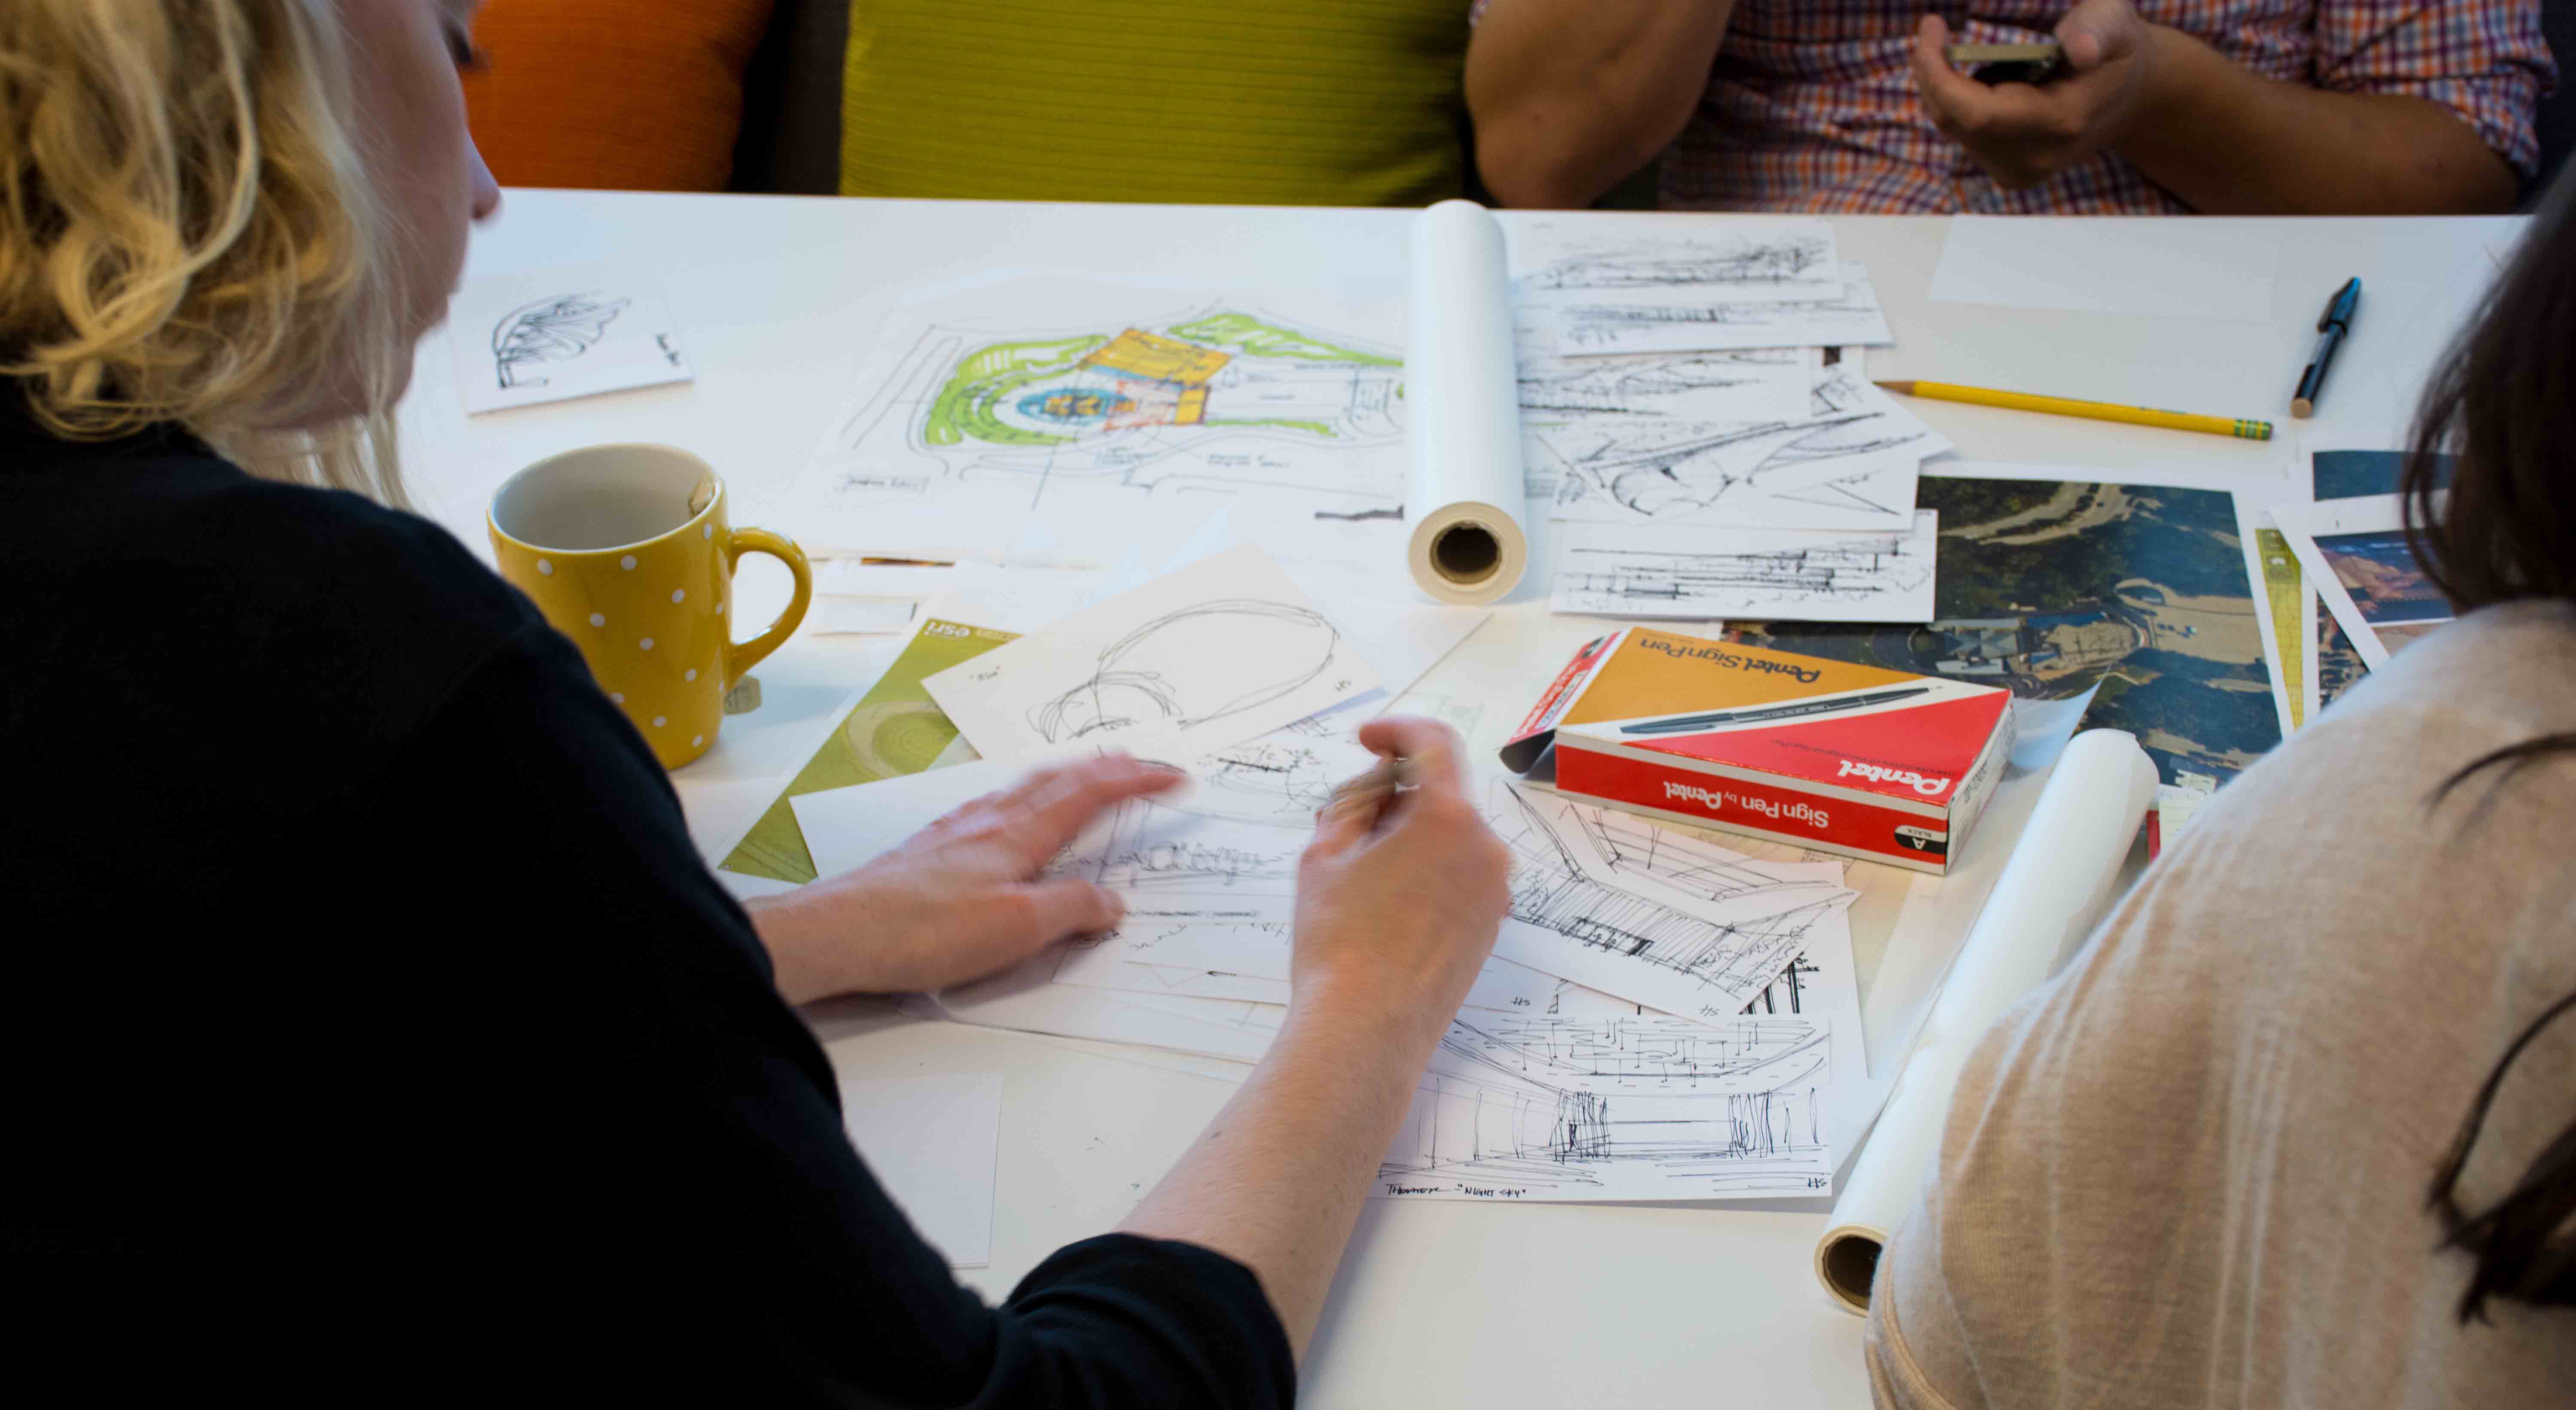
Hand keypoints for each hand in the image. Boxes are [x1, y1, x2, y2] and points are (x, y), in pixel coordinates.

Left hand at [745, 755, 1181, 1002]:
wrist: (839, 933)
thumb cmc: (923, 930)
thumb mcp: (1016, 929)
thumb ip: (1070, 909)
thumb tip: (1111, 900)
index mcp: (1017, 834)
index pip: (1089, 794)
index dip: (1136, 781)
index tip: (1173, 774)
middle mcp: (987, 821)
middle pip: (1056, 778)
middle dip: (1103, 765)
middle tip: (1136, 759)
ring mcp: (955, 832)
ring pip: (1022, 788)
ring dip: (1063, 775)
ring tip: (1083, 772)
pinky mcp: (930, 851)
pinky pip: (992, 806)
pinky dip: (1023, 797)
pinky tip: (1009, 812)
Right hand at [1289, 718, 1511, 1039]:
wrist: (1366, 1030)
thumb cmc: (1340, 945)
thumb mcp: (1325, 853)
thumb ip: (1356, 800)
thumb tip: (1379, 782)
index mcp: (1448, 819)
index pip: (1433, 741)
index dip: (1395, 729)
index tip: (1367, 740)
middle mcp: (1485, 848)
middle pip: (1442, 790)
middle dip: (1394, 791)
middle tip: (1344, 819)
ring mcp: (1494, 890)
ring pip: (1451, 833)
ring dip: (1408, 831)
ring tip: (1356, 867)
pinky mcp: (1490, 922)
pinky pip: (1461, 871)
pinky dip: (1427, 865)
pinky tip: (1384, 897)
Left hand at [1911, 2, 2155, 190]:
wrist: (2128, 95)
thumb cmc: (2114, 49)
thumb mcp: (2114, 23)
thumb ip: (2098, 31)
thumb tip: (2080, 51)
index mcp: (2062, 121)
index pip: (1977, 113)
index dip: (1940, 75)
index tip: (1931, 28)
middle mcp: (2037, 158)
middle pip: (1956, 122)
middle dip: (1933, 74)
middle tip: (1932, 30)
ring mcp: (2022, 172)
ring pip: (1954, 131)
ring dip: (1943, 88)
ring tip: (1957, 51)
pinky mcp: (2010, 174)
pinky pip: (1963, 137)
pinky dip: (1956, 103)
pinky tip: (1976, 79)